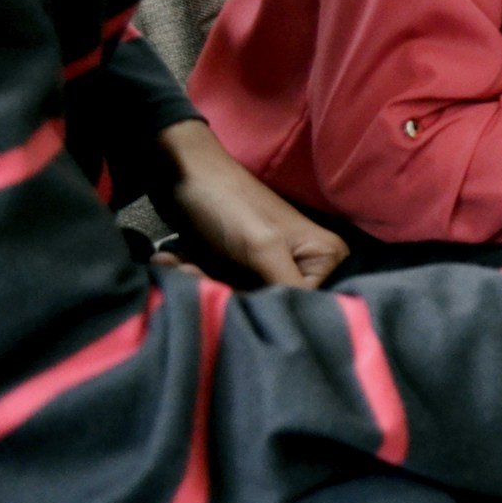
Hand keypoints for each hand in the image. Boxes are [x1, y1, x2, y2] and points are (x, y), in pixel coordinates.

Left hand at [153, 120, 347, 287]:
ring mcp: (266, 265)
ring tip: (180, 263)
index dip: (260, 303)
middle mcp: (301, 263)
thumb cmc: (230, 207)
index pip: (300, 304)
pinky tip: (177, 261)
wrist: (183, 175)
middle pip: (266, 304)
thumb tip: (307, 327)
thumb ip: (289, 286)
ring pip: (238, 299)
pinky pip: (220, 289)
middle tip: (193, 272)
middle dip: (224, 293)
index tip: (226, 290)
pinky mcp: (237, 266)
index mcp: (324, 257)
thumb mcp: (264, 248)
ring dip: (203, 286)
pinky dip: (195, 279)